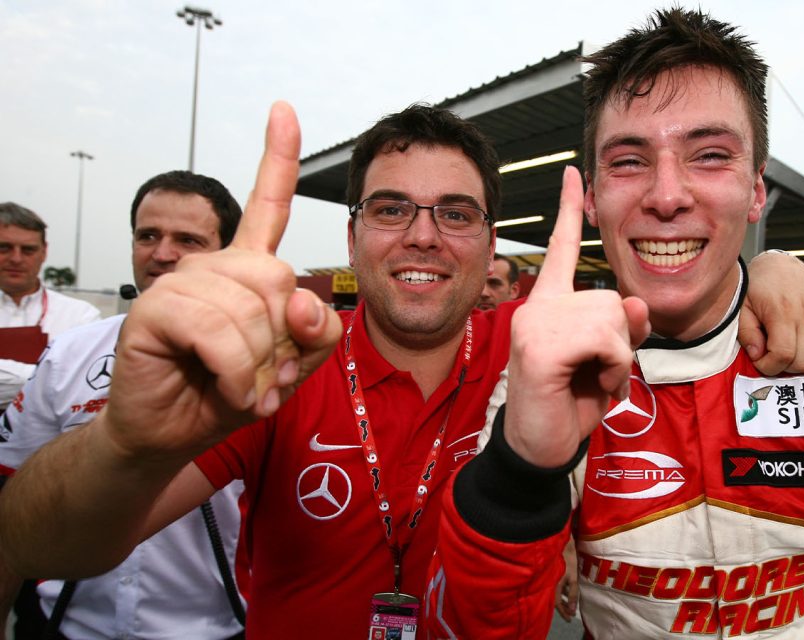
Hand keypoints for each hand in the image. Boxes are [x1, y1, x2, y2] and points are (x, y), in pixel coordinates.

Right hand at [103, 102, 341, 460]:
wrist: (175, 433)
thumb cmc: (231, 393)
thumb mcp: (293, 364)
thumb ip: (317, 331)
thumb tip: (302, 298)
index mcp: (247, 270)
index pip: (267, 205)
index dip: (278, 158)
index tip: (284, 110)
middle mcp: (214, 266)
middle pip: (280, 278)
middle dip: (285, 340)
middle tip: (267, 374)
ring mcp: (182, 281)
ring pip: (251, 309)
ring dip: (258, 365)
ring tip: (242, 386)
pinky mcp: (155, 307)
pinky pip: (218, 332)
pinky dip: (234, 373)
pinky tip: (227, 390)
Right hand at [504, 166, 648, 467]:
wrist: (539, 450)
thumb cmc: (568, 405)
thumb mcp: (605, 363)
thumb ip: (622, 329)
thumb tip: (638, 302)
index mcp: (550, 305)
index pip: (563, 249)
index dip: (570, 210)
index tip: (574, 173)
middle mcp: (538, 307)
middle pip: (612, 298)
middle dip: (620, 341)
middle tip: (594, 372)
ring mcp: (535, 324)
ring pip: (613, 318)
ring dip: (617, 358)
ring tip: (590, 379)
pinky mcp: (540, 347)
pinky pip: (607, 341)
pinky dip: (613, 370)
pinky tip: (588, 385)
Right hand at [554, 537, 578, 621]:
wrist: (561, 544)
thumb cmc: (568, 561)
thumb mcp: (572, 578)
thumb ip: (573, 594)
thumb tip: (573, 610)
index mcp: (553, 587)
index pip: (557, 604)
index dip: (563, 613)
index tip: (569, 619)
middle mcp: (550, 584)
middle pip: (556, 600)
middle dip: (564, 607)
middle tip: (571, 613)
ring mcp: (552, 579)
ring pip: (557, 593)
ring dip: (564, 599)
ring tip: (570, 604)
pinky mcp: (554, 573)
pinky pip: (557, 586)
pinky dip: (562, 591)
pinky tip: (567, 592)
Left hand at [739, 251, 803, 374]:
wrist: (778, 263)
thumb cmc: (759, 286)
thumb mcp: (743, 307)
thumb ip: (748, 334)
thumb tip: (758, 355)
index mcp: (782, 313)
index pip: (783, 354)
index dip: (770, 366)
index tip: (762, 361)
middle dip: (786, 366)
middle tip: (776, 355)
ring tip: (795, 347)